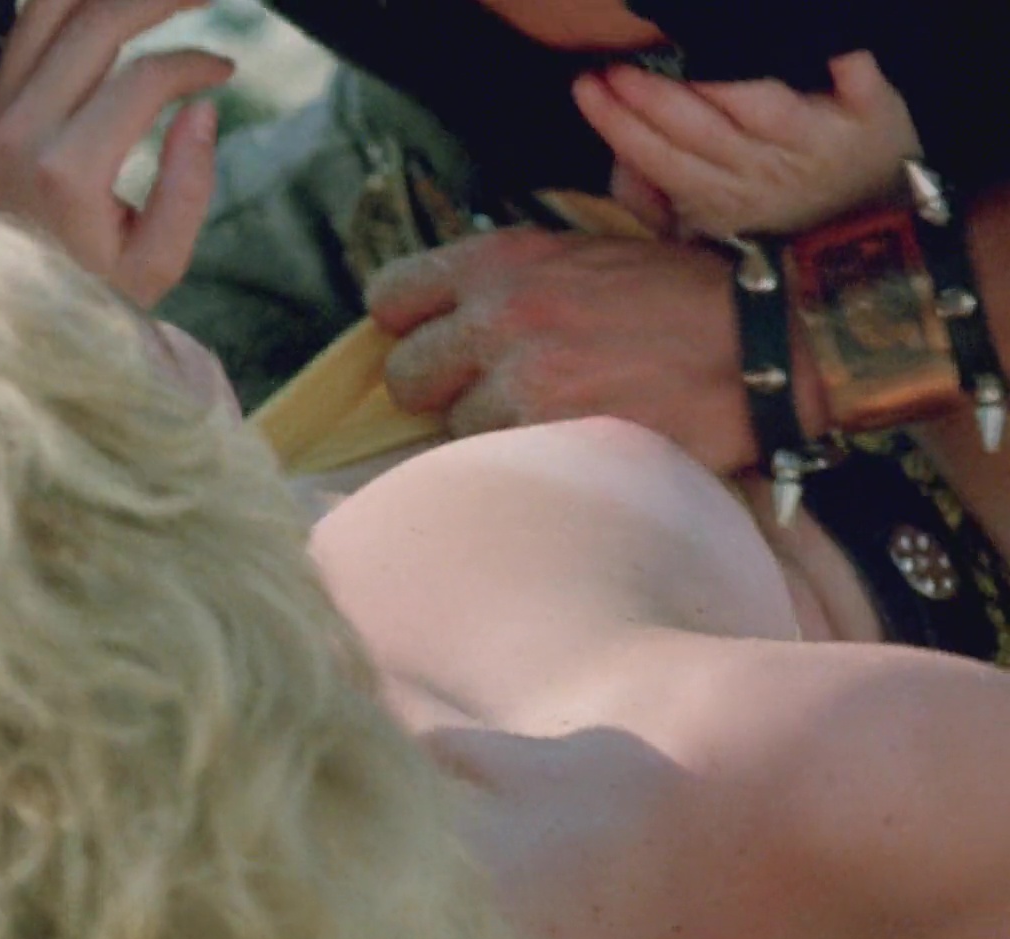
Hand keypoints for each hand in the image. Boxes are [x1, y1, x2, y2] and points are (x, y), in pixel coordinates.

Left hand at [0, 0, 230, 306]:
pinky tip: (113, 7)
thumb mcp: (155, 266)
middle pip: (96, 19)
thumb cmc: (85, 297)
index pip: (143, 78)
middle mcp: (18, 130)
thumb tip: (204, 108)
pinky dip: (70, 6)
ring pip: (48, 6)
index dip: (193, 63)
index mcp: (66, 171)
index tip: (224, 72)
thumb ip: (188, 189)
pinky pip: (22, 28)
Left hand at [366, 227, 823, 474]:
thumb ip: (509, 276)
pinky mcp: (554, 438)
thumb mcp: (585, 252)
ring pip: (453, 431)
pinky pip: (499, 466)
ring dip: (487, 436)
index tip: (431, 345)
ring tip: (544, 425)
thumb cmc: (678, 298)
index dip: (406, 328)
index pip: (391, 298)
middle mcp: (500, 315)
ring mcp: (523, 380)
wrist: (765, 344)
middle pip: (405, 376)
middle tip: (486, 396)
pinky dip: (524, 466)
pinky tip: (561, 455)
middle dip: (438, 392)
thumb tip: (442, 309)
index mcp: (501, 259)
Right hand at [573, 51, 922, 237]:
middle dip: (650, 99)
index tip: (586, 86)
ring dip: (720, 83)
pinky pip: (855, 77)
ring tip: (683, 54)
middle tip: (614, 67)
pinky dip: (842, 56)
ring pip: (760, 105)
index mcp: (718, 196)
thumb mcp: (705, 224)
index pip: (656, 157)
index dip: (618, 123)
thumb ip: (654, 195)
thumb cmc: (776, 208)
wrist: (873, 222)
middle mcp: (764, 170)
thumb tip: (617, 164)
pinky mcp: (871, 112)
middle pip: (699, 131)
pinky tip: (814, 33)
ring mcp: (817, 140)